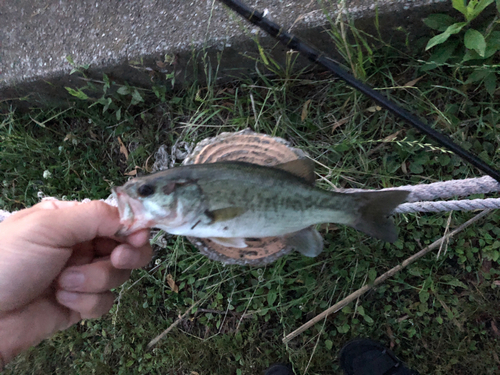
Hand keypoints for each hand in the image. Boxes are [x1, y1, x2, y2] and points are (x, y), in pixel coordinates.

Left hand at [0, 200, 151, 364]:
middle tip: (116, 259)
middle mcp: (81, 246)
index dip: (133, 228)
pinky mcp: (81, 304)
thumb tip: (134, 219)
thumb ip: (95, 216)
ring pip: (117, 276)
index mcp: (73, 222)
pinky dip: (86, 302)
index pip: (117, 219)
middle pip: (127, 248)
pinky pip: (104, 302)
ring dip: (93, 281)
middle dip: (124, 255)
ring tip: (63, 284)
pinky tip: (61, 300)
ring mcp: (83, 276)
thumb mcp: (48, 227)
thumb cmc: (9, 261)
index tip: (137, 238)